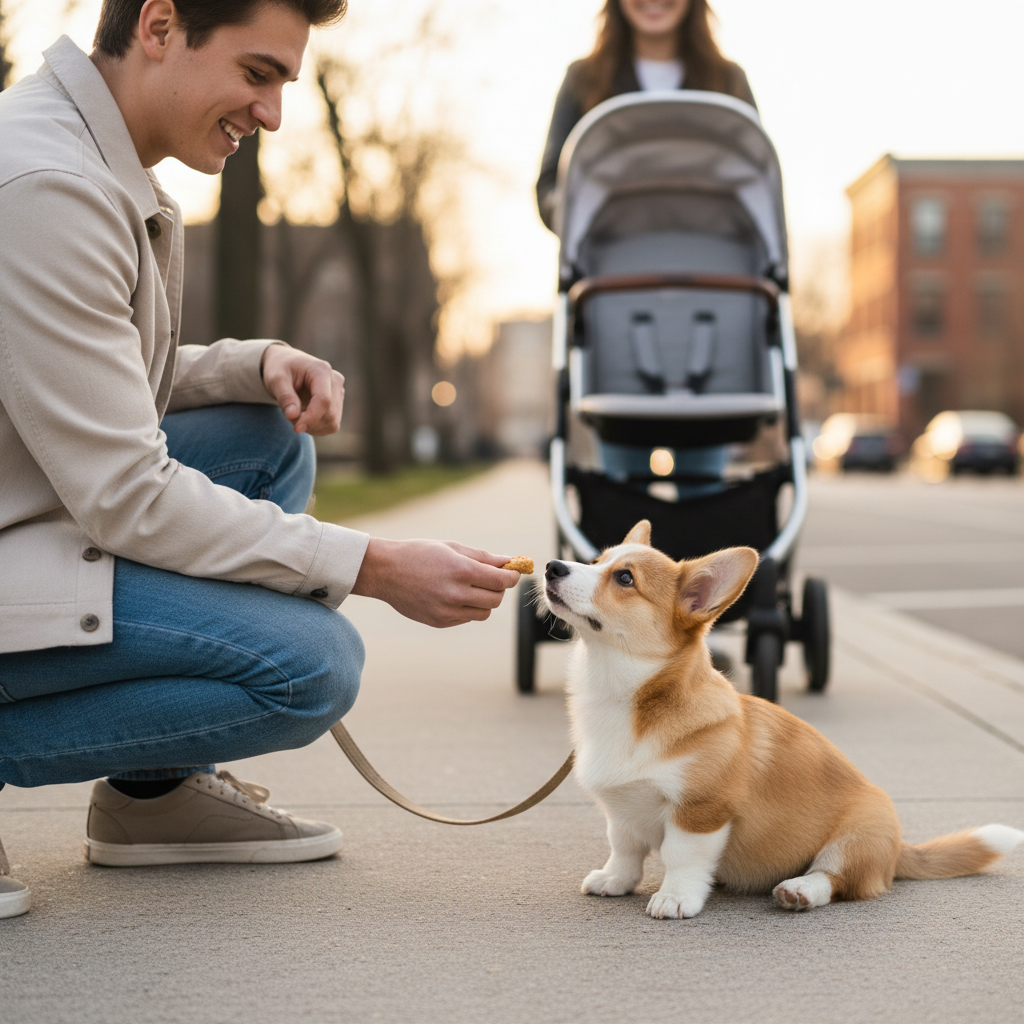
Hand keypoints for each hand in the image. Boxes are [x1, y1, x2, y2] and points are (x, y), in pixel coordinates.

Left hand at [261, 344, 344, 435]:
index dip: (311, 418)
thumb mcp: (276, 379)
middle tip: (289, 415)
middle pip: (330, 414)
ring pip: (332, 422)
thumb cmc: (280, 368)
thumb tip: (293, 416)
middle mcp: (335, 380)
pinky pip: (332, 425)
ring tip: (295, 414)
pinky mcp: (338, 403)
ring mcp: (339, 392)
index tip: (296, 429)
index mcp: (321, 370)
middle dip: (309, 422)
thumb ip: (285, 397)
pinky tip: (304, 416)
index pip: (324, 400)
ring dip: (312, 426)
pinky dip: (317, 427)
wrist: (286, 364)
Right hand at [351, 539, 521, 626]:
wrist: (385, 571)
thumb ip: (484, 557)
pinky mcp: (440, 622)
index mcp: (461, 570)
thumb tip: (510, 562)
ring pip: (484, 612)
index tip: (513, 572)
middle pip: (496, 599)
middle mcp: (455, 594)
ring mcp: (447, 611)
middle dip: (499, 588)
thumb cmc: (420, 554)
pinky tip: (454, 595)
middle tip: (492, 578)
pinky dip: (468, 608)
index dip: (512, 577)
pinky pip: (467, 618)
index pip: (501, 581)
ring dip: (485, 601)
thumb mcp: (452, 548)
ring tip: (472, 587)